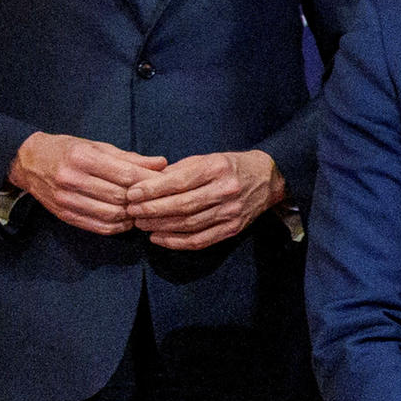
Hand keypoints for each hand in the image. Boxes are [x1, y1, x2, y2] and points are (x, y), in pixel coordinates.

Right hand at [8, 130, 167, 234]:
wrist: (28, 162)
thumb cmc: (68, 150)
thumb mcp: (97, 146)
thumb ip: (130, 158)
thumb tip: (162, 164)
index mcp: (82, 158)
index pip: (126, 174)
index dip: (150, 180)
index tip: (166, 182)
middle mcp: (72, 179)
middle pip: (120, 197)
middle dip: (144, 199)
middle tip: (159, 199)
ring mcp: (66, 200)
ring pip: (112, 215)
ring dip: (133, 215)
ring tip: (144, 210)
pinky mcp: (65, 215)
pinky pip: (99, 227)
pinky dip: (119, 226)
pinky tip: (128, 220)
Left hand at [127, 149, 286, 251]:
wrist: (269, 178)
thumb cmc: (231, 166)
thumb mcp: (206, 158)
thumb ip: (178, 171)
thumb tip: (146, 185)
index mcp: (217, 168)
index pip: (179, 182)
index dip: (152, 190)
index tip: (132, 194)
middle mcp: (226, 191)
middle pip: (182, 205)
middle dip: (152, 210)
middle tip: (132, 211)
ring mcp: (231, 212)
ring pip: (189, 224)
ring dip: (160, 226)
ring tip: (140, 224)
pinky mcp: (233, 228)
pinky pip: (201, 240)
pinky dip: (176, 242)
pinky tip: (158, 238)